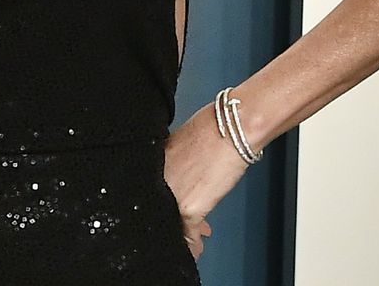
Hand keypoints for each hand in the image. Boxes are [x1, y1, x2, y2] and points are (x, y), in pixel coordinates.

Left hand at [162, 103, 249, 259]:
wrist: (229, 130)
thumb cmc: (211, 131)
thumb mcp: (179, 147)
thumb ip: (172, 166)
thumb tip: (179, 179)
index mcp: (151, 163)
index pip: (149, 193)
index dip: (158, 207)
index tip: (166, 212)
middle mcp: (156, 180)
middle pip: (158, 209)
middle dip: (169, 220)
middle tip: (181, 228)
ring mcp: (170, 195)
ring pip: (171, 222)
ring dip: (181, 232)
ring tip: (192, 238)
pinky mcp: (188, 207)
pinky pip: (187, 232)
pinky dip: (192, 242)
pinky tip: (196, 247)